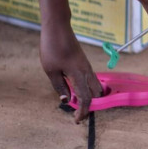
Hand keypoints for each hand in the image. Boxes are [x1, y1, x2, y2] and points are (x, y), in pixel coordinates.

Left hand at [34, 0, 102, 122]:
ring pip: (95, 85)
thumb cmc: (52, 48)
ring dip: (89, 96)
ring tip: (76, 103)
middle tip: (78, 113)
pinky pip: (90, 79)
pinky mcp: (84, 62)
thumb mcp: (51, 70)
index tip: (77, 121)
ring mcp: (86, 65)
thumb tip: (66, 99)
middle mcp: (86, 71)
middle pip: (96, 93)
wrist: (58, 28)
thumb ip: (59, 86)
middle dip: (90, 105)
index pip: (86, 98)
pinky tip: (75, 90)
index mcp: (78, 74)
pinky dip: (86, 88)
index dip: (83, 111)